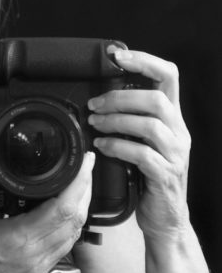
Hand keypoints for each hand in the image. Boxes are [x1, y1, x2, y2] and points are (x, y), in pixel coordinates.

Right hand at [0, 137, 94, 272]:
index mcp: (18, 238)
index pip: (63, 208)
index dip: (79, 182)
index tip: (84, 161)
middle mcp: (35, 255)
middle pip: (77, 220)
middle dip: (86, 189)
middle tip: (86, 165)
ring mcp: (39, 268)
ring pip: (75, 235)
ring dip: (81, 207)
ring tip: (79, 183)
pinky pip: (64, 247)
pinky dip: (71, 225)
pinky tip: (65, 211)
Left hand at [87, 48, 190, 243]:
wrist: (164, 216)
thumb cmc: (148, 172)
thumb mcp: (143, 138)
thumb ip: (131, 117)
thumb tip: (99, 97)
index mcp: (173, 117)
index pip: (169, 76)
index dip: (144, 61)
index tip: (117, 56)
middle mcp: (179, 131)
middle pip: (156, 99)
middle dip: (120, 97)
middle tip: (94, 105)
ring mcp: (176, 154)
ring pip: (150, 124)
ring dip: (115, 121)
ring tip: (94, 124)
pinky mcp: (166, 174)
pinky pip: (142, 154)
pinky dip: (117, 146)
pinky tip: (102, 146)